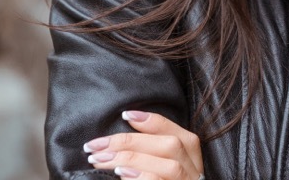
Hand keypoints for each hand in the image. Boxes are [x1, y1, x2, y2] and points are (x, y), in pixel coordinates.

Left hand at [83, 110, 204, 178]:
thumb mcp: (160, 167)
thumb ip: (149, 154)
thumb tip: (115, 142)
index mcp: (191, 156)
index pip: (175, 131)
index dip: (151, 121)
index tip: (125, 115)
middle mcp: (193, 171)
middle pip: (170, 145)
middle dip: (130, 142)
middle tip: (95, 145)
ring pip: (168, 166)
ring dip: (131, 159)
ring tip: (101, 160)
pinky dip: (141, 177)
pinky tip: (122, 175)